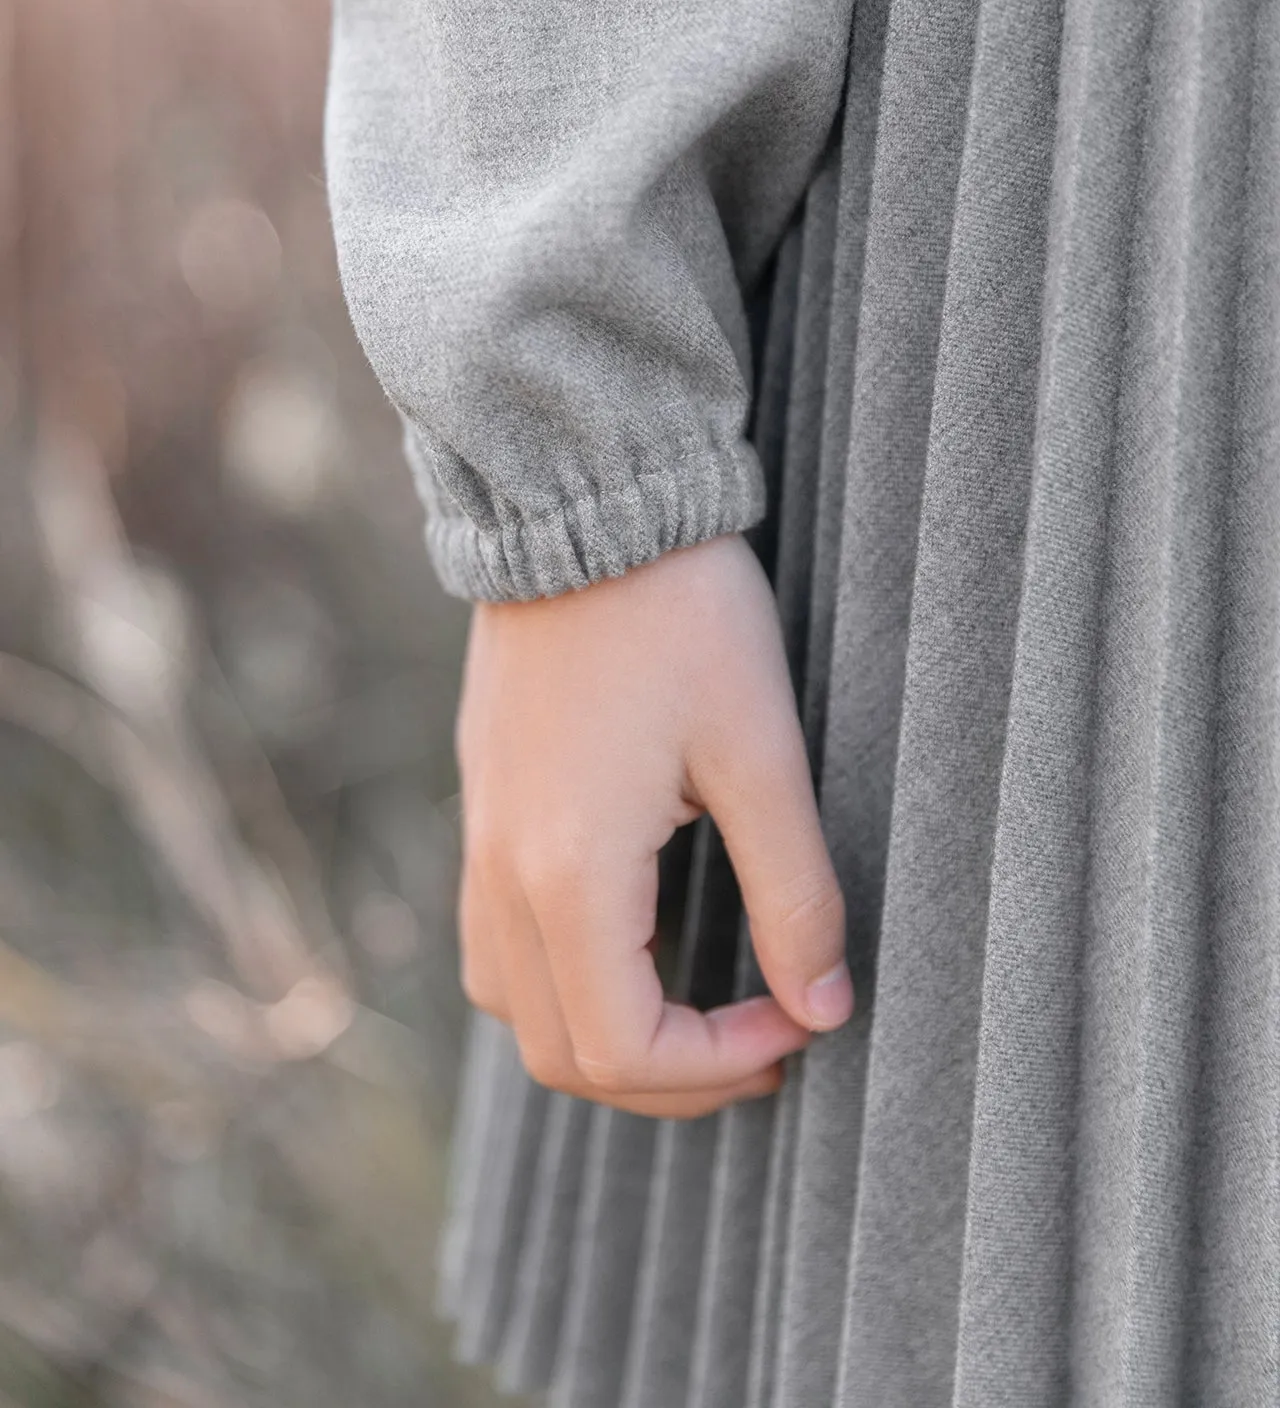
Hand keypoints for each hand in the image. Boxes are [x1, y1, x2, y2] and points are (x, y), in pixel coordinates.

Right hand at [455, 532, 852, 1117]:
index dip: (720, 1066)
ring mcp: (480, 838)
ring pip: (516, 1007)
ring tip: (702, 1012)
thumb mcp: (760, 751)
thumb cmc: (681, 615)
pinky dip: (564, 982)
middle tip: (766, 1042)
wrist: (583, 502)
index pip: (624, 1048)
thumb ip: (796, 891)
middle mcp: (503, 873)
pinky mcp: (483, 804)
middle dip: (668, 1078)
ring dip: (606, 1039)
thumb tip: (824, 1006)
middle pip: (559, 1054)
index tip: (799, 1023)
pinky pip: (496, 944)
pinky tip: (636, 944)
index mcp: (569, 872)